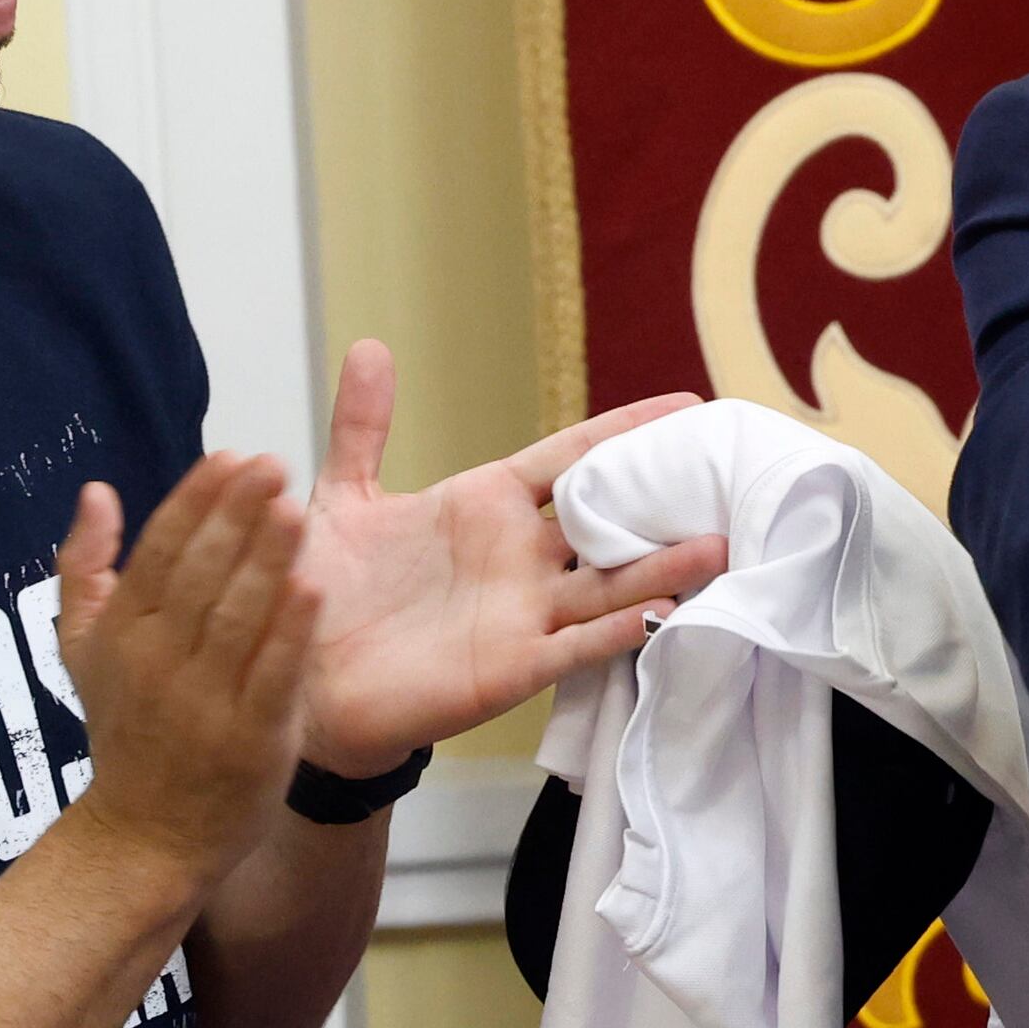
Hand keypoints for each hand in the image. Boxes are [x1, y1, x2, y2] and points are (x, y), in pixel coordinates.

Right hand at [55, 453, 316, 891]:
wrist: (144, 838)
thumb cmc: (126, 732)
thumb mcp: (85, 651)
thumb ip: (87, 568)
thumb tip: (99, 490)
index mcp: (122, 633)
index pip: (159, 551)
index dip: (196, 500)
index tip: (230, 456)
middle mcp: (156, 662)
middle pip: (199, 575)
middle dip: (236, 515)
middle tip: (273, 464)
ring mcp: (202, 703)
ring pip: (236, 619)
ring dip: (266, 561)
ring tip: (295, 508)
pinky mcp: (248, 740)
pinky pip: (271, 676)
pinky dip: (290, 633)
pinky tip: (315, 588)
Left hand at [292, 346, 730, 777]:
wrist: (301, 680)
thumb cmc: (324, 592)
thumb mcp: (343, 497)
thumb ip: (363, 426)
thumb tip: (371, 347)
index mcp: (485, 505)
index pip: (570, 457)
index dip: (625, 430)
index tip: (685, 406)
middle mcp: (517, 556)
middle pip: (607, 518)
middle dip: (665, 497)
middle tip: (727, 469)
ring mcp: (523, 611)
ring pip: (612, 582)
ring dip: (665, 566)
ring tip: (722, 543)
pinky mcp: (514, 665)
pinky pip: (582, 643)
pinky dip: (626, 629)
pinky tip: (669, 613)